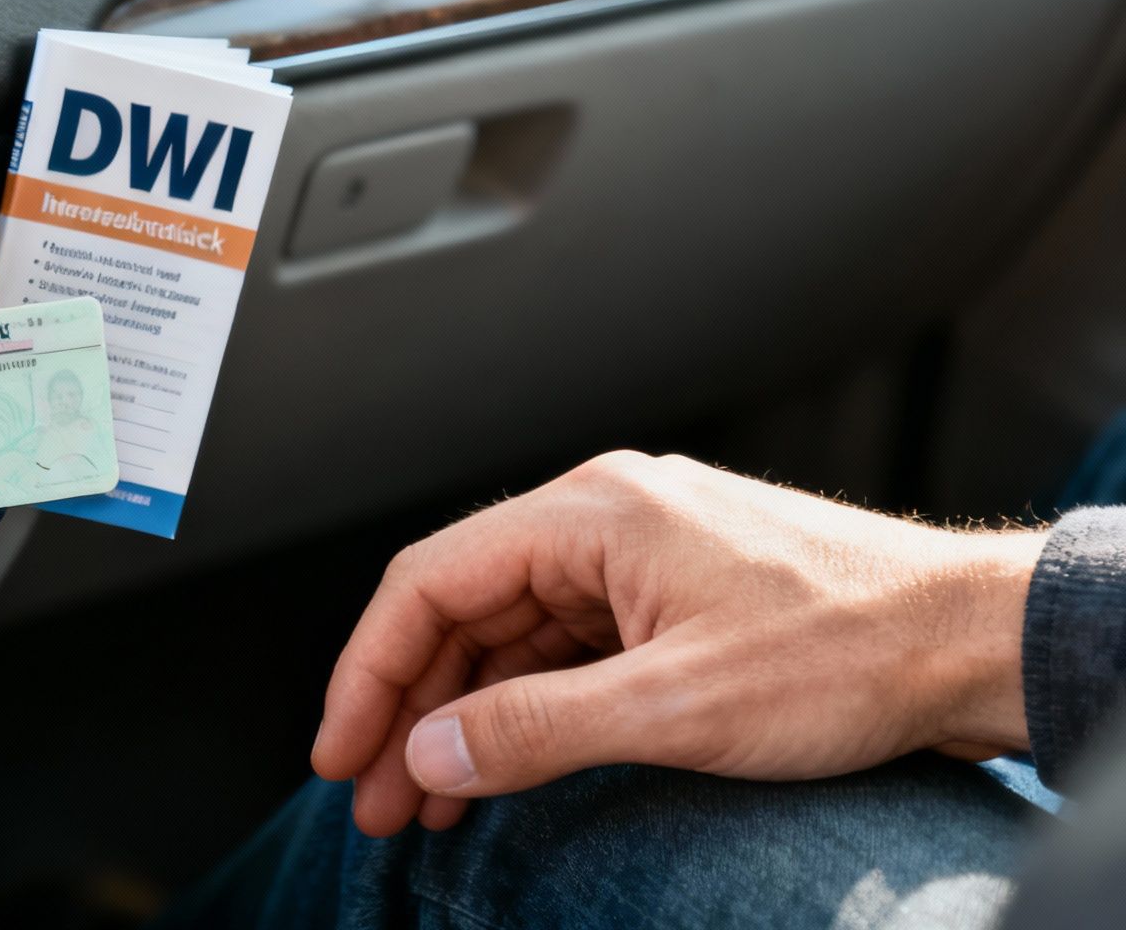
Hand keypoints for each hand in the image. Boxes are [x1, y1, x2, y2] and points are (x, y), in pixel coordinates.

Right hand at [310, 452, 1043, 837]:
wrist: (974, 641)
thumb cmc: (852, 649)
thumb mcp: (676, 707)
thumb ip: (535, 728)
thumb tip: (428, 750)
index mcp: (591, 513)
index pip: (430, 581)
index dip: (369, 672)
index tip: (341, 751)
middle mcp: (604, 518)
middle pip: (462, 610)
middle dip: (411, 709)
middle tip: (375, 797)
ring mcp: (639, 554)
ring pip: (511, 635)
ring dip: (465, 716)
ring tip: (428, 802)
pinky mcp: (671, 595)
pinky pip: (565, 647)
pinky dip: (526, 708)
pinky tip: (503, 764)